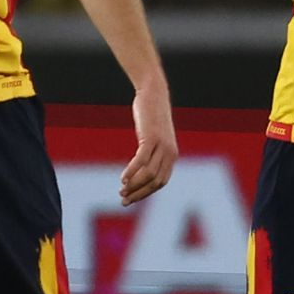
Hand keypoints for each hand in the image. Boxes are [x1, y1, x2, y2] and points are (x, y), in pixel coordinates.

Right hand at [119, 82, 176, 205]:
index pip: (160, 182)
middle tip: (123, 200)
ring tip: (121, 190)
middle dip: (139, 193)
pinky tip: (122, 178)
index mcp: (172, 155)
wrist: (154, 94)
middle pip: (155, 182)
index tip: (131, 199)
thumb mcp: (154, 136)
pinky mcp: (152, 138)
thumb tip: (140, 168)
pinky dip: (131, 171)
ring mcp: (162, 146)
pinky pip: (141, 161)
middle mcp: (170, 153)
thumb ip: (152, 152)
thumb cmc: (151, 116)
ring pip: (148, 174)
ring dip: (134, 185)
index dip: (145, 193)